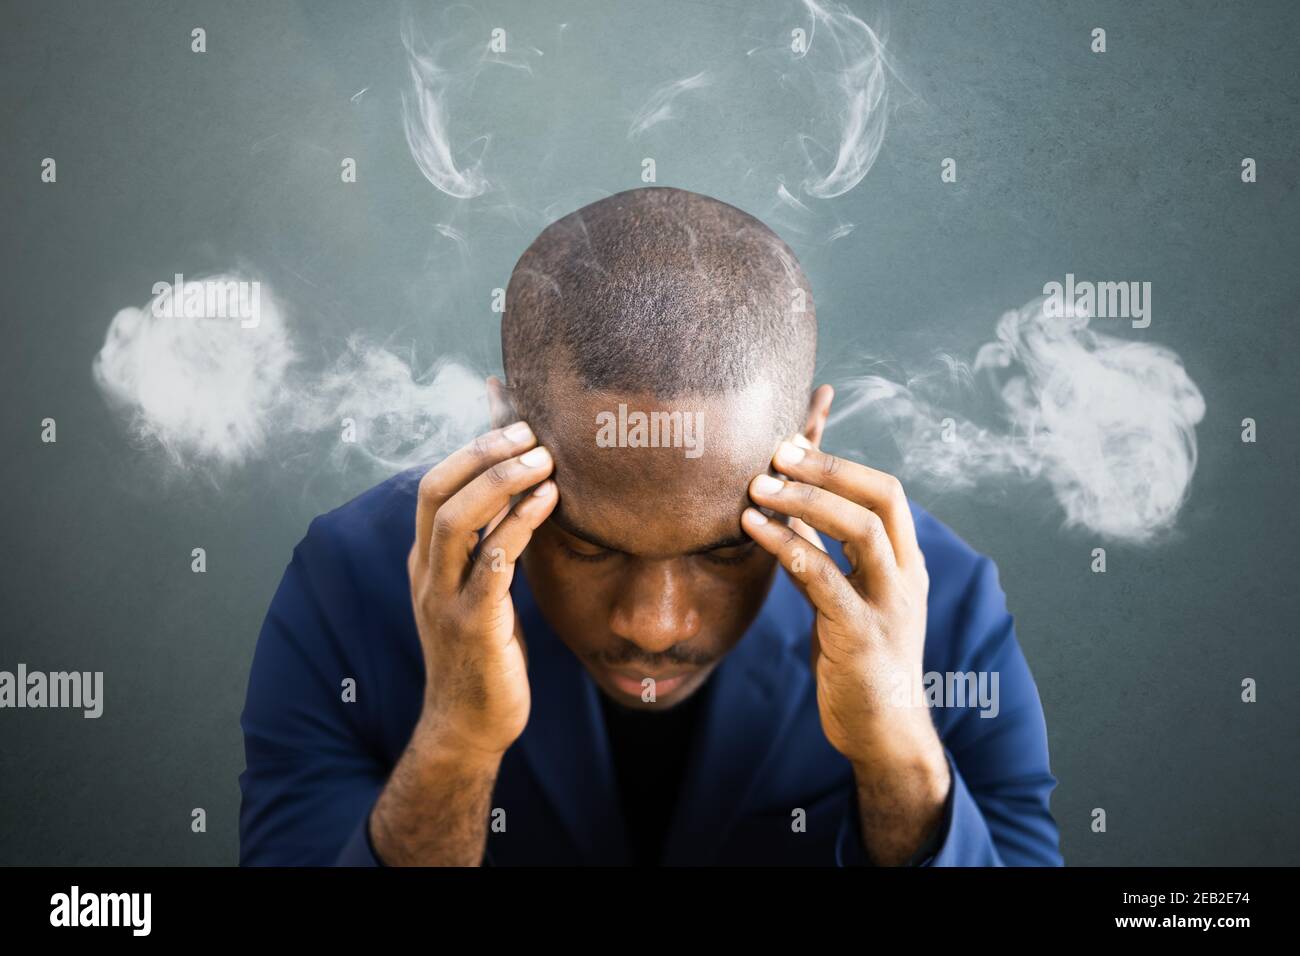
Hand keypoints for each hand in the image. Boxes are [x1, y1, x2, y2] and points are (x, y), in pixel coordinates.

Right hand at [408, 421, 557, 758]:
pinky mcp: (473, 626)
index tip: (513, 418)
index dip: (470, 446)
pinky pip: (491, 564)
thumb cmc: (486, 651)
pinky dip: (518, 525)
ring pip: (456, 521)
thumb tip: (519, 490)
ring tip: (545, 458)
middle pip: (436, 492)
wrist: (469, 725)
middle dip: (482, 452)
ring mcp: (443, 600)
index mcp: (425, 560)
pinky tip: (549, 501)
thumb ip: (492, 540)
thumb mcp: (482, 587)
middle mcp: (426, 573)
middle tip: (532, 430)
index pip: (433, 486)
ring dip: (501, 481)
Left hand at [741, 438, 941, 772]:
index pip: (885, 491)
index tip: (790, 444)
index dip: (839, 463)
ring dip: (807, 501)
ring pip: (860, 531)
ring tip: (757, 487)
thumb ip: (826, 553)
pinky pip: (826, 580)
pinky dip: (790, 547)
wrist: (884, 734)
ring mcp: (890, 606)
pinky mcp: (864, 637)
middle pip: (881, 497)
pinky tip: (755, 530)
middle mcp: (905, 577)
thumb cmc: (859, 661)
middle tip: (774, 452)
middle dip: (827, 468)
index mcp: (904, 562)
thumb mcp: (845, 597)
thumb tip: (790, 504)